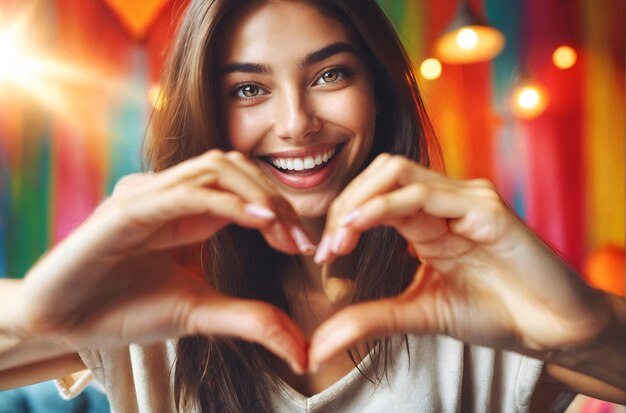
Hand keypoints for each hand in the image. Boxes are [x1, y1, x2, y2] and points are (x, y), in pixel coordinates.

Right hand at [11, 150, 312, 372]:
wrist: (66, 323)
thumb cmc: (128, 311)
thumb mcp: (201, 313)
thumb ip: (250, 318)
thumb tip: (300, 349)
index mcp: (194, 213)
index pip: (247, 189)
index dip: (281, 210)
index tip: (305, 247)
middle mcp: (174, 196)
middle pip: (237, 168)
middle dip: (276, 198)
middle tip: (300, 241)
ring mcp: (150, 197)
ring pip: (215, 168)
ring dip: (255, 193)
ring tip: (281, 229)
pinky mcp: (126, 210)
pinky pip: (183, 192)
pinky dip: (224, 200)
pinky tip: (256, 220)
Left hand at [309, 154, 608, 369]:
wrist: (548, 330)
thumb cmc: (491, 313)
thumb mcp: (418, 314)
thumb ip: (371, 318)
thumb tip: (320, 344)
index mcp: (428, 219)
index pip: (375, 195)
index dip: (343, 216)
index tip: (322, 255)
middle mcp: (445, 201)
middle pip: (382, 172)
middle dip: (346, 201)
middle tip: (328, 244)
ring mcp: (466, 200)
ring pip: (398, 172)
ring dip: (360, 200)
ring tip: (340, 236)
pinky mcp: (486, 210)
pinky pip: (427, 196)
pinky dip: (386, 207)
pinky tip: (361, 227)